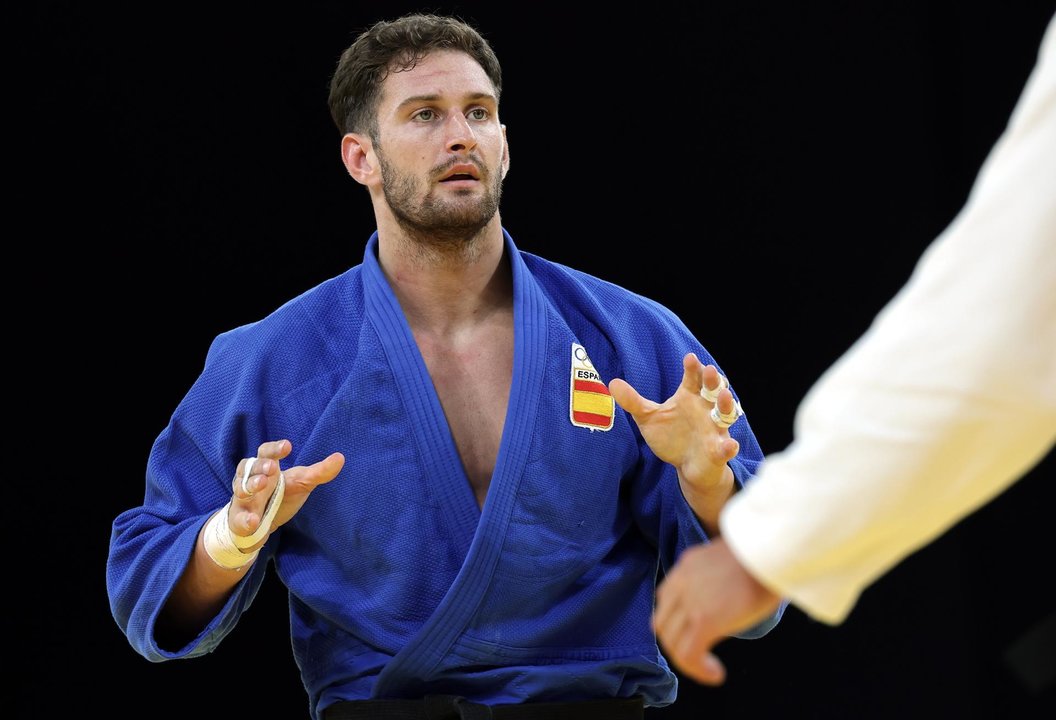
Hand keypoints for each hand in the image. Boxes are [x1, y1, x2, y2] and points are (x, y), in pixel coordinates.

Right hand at [229, 440, 344, 542]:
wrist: (262, 524)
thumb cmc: (282, 495)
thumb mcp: (302, 483)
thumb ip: (319, 472)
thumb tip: (341, 457)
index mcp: (266, 466)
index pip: (267, 451)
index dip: (275, 448)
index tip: (288, 446)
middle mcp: (250, 478)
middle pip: (249, 465)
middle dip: (261, 465)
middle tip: (273, 467)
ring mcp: (242, 498)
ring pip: (240, 487)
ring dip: (250, 485)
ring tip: (262, 485)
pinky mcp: (239, 518)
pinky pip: (239, 517)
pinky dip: (245, 519)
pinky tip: (253, 521)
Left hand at [608, 353, 740, 520]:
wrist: (687, 465)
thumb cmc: (671, 436)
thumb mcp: (649, 418)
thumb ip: (633, 401)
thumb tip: (612, 382)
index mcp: (690, 397)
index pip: (693, 379)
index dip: (693, 368)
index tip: (690, 358)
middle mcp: (706, 410)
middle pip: (713, 390)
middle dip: (713, 380)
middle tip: (709, 370)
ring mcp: (714, 430)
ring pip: (725, 414)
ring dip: (726, 405)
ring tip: (725, 396)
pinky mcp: (718, 451)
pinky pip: (726, 448)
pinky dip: (728, 447)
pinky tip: (729, 445)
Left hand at [653, 537, 781, 684]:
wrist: (772, 552)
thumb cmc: (764, 556)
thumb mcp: (728, 560)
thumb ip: (715, 577)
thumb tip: (723, 601)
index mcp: (686, 566)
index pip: (665, 599)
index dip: (675, 621)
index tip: (693, 633)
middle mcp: (681, 583)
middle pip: (662, 623)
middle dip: (677, 643)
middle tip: (700, 655)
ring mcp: (690, 602)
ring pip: (672, 643)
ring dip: (688, 662)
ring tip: (709, 670)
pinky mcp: (704, 620)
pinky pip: (688, 655)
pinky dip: (698, 671)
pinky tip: (716, 674)